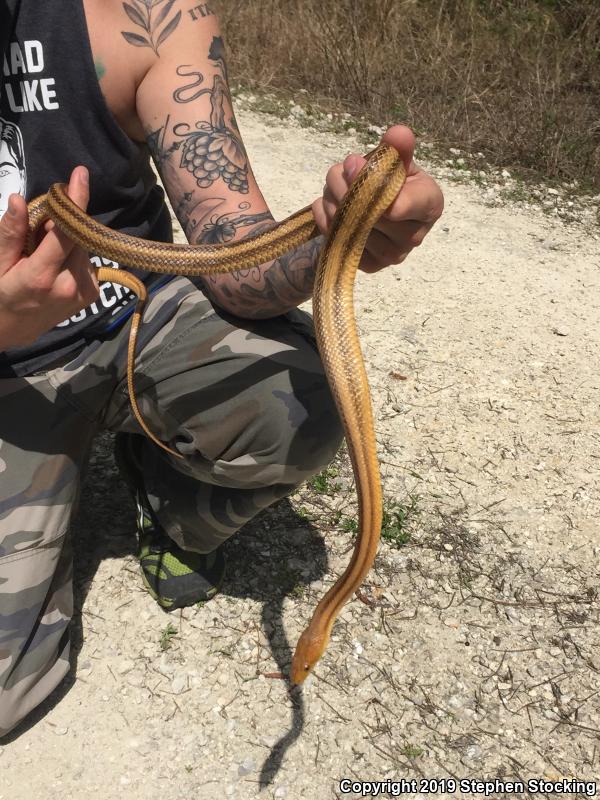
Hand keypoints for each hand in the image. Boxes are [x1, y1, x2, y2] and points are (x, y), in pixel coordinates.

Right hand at [0, 167, 98, 349]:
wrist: (11, 331)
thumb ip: (10, 234)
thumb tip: (19, 200)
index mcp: (42, 277)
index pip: (66, 233)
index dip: (75, 201)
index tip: (80, 175)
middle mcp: (69, 286)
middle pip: (77, 237)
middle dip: (62, 223)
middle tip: (39, 230)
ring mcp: (84, 293)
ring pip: (83, 248)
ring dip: (67, 241)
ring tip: (43, 255)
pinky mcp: (93, 295)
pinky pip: (86, 261)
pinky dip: (73, 255)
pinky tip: (56, 265)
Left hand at [312, 125, 443, 272]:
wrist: (383, 210)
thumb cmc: (395, 182)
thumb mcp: (399, 161)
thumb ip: (398, 148)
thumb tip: (397, 134)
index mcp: (430, 205)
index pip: (398, 204)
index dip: (369, 182)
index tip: (352, 163)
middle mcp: (415, 237)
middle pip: (368, 213)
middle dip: (344, 186)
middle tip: (338, 171)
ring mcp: (392, 256)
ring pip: (349, 226)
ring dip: (332, 201)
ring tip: (333, 187)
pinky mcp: (370, 266)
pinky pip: (338, 242)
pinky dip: (325, 219)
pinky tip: (328, 206)